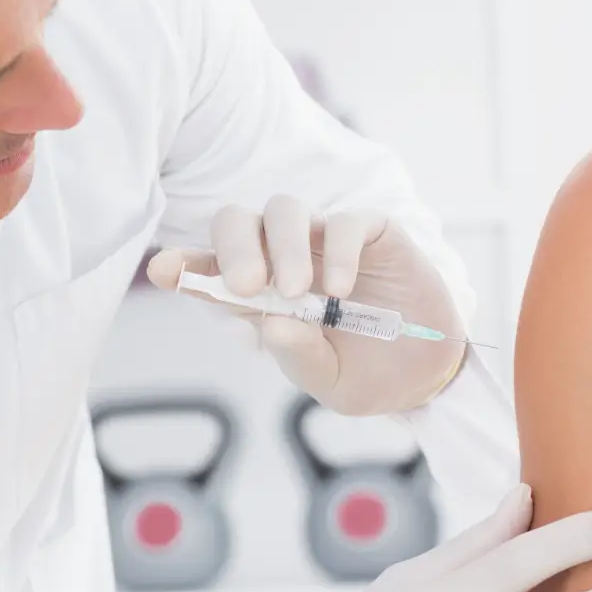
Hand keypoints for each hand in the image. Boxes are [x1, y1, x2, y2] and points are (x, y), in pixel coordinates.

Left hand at [146, 195, 466, 415]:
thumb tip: (270, 323)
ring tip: (298, 291)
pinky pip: (344, 221)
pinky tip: (339, 288)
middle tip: (246, 286)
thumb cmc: (367, 376)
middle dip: (234, 248)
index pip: (211, 270)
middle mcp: (285, 259)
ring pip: (285, 210)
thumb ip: (298, 355)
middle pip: (240, 223)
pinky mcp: (370, 232)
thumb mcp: (328, 381)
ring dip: (281, 245)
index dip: (184, 265)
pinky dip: (336, 249)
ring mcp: (324, 241)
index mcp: (261, 295)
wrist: (428, 377)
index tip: (163, 271)